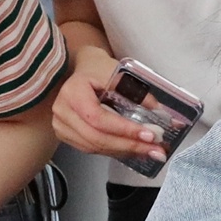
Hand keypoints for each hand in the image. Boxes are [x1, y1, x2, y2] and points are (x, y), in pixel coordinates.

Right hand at [53, 46, 159, 162]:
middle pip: (96, 137)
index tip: (149, 135)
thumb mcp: (118, 72)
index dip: (124, 129)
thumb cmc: (98, 69)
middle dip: (129, 145)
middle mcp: (62, 111)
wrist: (81, 70)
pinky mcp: (65, 134)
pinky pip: (90, 148)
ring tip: (148, 152)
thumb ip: (137, 91)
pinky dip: (113, 151)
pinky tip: (131, 149)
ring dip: (124, 151)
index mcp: (73, 92)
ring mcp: (61, 125)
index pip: (98, 118)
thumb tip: (159, 112)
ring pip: (94, 147)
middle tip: (155, 150)